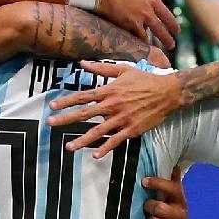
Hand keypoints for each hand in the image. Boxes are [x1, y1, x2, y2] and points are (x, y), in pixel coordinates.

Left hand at [45, 57, 184, 153]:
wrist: (168, 92)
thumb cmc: (145, 79)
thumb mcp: (123, 69)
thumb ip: (102, 68)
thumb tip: (82, 63)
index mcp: (109, 90)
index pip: (83, 96)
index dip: (66, 101)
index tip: (53, 106)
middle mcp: (113, 105)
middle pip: (85, 114)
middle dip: (66, 119)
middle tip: (50, 124)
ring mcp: (122, 119)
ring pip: (98, 131)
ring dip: (82, 140)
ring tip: (68, 147)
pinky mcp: (132, 130)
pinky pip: (116, 141)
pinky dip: (105, 148)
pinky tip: (95, 155)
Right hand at [97, 0, 178, 47]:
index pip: (167, 15)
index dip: (173, 24)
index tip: (176, 30)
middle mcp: (148, 12)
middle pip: (161, 29)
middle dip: (167, 38)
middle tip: (172, 45)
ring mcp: (138, 20)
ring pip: (148, 35)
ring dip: (153, 42)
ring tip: (157, 49)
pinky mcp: (127, 26)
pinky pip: (135, 36)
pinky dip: (138, 42)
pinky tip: (139, 47)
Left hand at [142, 166, 191, 218]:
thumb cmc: (172, 217)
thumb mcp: (175, 201)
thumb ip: (173, 184)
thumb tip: (175, 165)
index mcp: (180, 201)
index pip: (172, 188)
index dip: (158, 183)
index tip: (144, 181)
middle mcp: (180, 214)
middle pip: (159, 207)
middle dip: (149, 207)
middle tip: (147, 208)